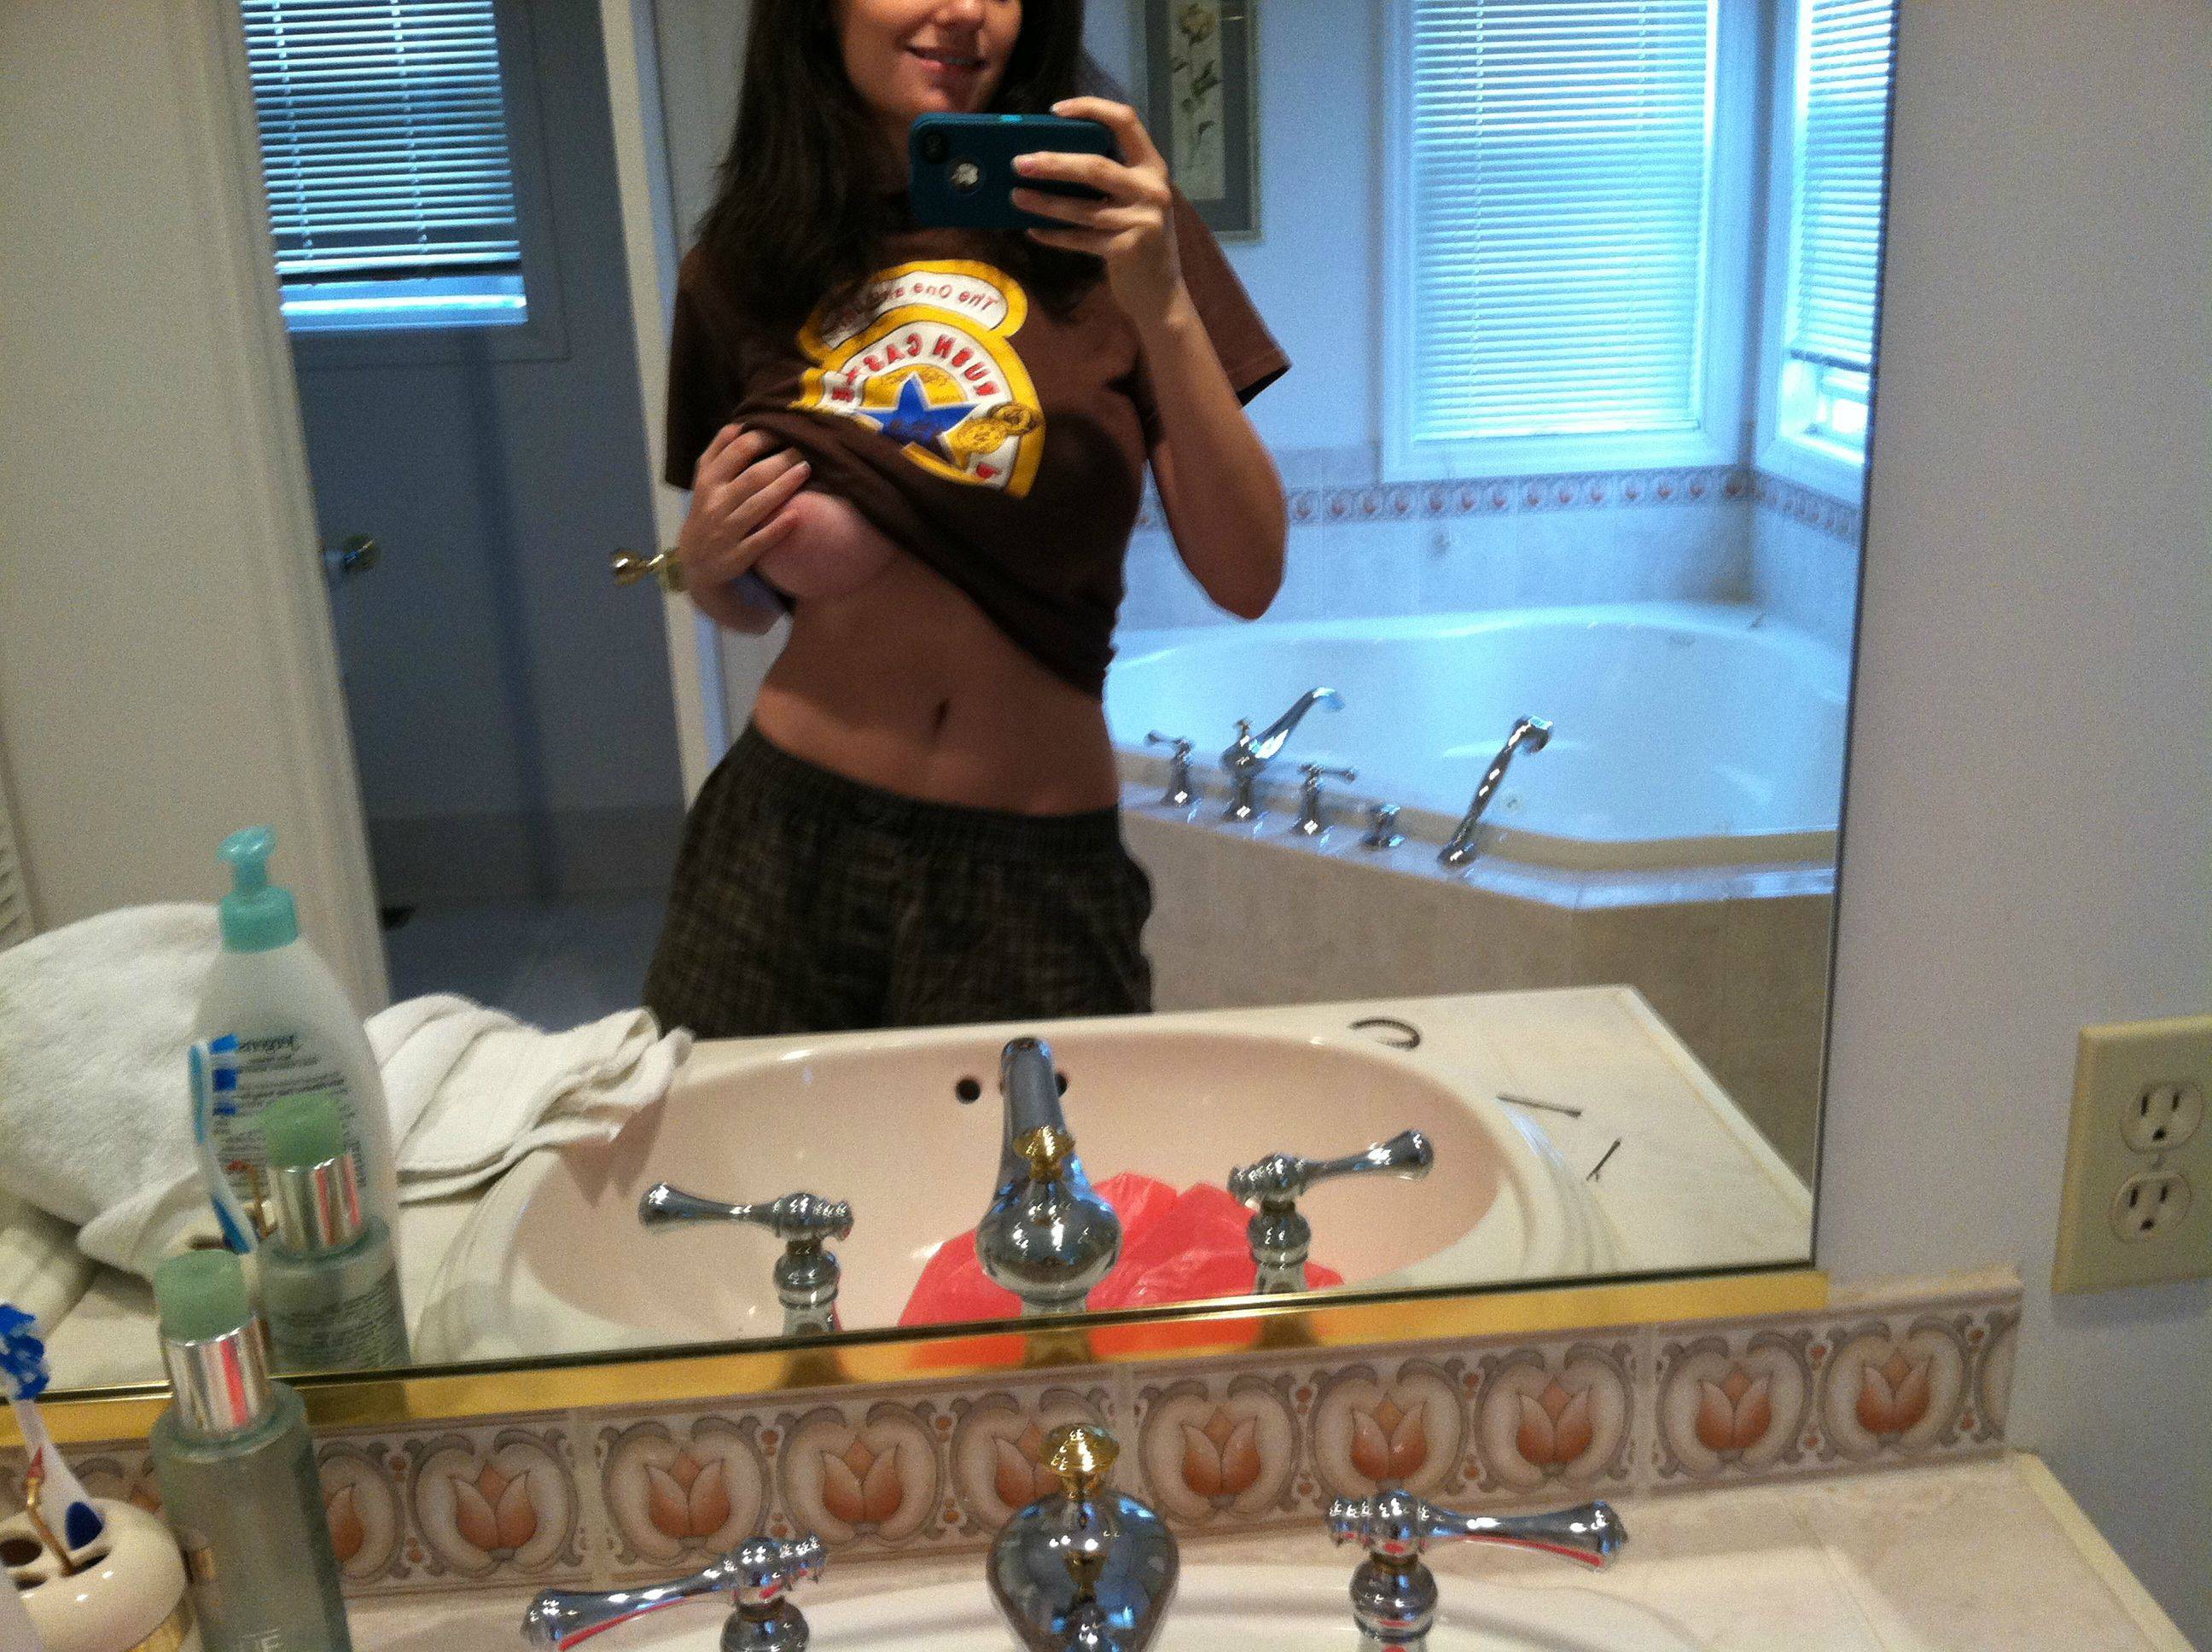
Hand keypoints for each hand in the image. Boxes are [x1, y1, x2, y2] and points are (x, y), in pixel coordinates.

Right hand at [677, 423, 810, 590]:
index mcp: (708, 482)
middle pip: (752, 477)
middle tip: (804, 449)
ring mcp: (726, 531)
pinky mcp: (737, 556)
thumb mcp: (704, 481)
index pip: (736, 452)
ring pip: (757, 506)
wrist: (695, 561)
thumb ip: (718, 452)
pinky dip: (777, 528)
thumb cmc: (707, 511)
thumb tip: (738, 425)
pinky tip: (797, 515)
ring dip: (783, 487)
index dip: (762, 438)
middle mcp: (716, 505)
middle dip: (780, 460)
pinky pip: (759, 541)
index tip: (784, 430)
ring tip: (806, 470)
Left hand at [1011, 98, 1187, 330]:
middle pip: (1096, 167)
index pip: (1126, 122)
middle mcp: (1152, 190)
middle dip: (1053, 164)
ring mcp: (1142, 222)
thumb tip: (1053, 158)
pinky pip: (1080, 239)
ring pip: (1082, 208)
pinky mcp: (1127, 250)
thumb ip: (1112, 179)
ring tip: (1016, 196)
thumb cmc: (1141, 240)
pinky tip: (1032, 230)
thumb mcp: (1136, 201)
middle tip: (1019, 163)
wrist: (1162, 294)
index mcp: (1153, 168)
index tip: (1056, 111)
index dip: (1091, 108)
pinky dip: (1054, 235)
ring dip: (1044, 202)